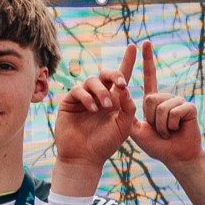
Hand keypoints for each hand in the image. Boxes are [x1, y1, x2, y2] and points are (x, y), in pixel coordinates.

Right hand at [54, 44, 141, 169]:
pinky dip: (87, 97)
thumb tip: (126, 88)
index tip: (134, 47)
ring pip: (92, 81)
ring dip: (100, 91)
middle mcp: (100, 95)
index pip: (121, 77)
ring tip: (104, 107)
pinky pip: (78, 90)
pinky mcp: (70, 101)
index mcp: (115, 100)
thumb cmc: (105, 144)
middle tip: (121, 83)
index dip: (128, 61)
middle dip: (114, 74)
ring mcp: (84, 97)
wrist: (85, 157)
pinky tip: (92, 108)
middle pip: (106, 74)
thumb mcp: (123, 127)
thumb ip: (128, 108)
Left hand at [124, 42, 204, 167]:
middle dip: (152, 119)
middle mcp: (167, 98)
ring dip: (162, 126)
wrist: (176, 157)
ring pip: (162, 107)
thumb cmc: (157, 146)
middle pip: (151, 98)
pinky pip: (174, 112)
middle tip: (160, 130)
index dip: (147, 60)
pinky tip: (178, 130)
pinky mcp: (189, 107)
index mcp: (155, 100)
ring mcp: (179, 101)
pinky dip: (172, 126)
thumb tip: (122, 90)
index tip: (145, 43)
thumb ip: (127, 112)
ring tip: (169, 132)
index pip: (150, 77)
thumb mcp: (135, 130)